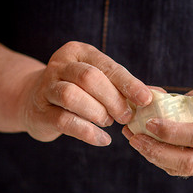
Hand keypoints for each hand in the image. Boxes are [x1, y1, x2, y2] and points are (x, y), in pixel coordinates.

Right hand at [19, 42, 151, 144]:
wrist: (33, 100)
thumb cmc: (78, 90)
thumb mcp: (100, 82)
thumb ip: (126, 87)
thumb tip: (159, 95)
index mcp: (79, 52)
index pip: (107, 66)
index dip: (128, 83)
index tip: (146, 99)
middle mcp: (60, 65)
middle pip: (89, 78)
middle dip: (113, 100)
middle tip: (125, 116)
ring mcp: (46, 87)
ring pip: (73, 96)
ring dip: (97, 113)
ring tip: (108, 122)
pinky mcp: (40, 112)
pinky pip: (65, 122)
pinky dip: (88, 133)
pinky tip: (103, 140)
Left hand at [122, 77, 192, 175]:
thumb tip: (163, 104)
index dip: (173, 132)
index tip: (150, 121)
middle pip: (190, 162)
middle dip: (156, 151)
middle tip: (133, 137)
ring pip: (186, 169)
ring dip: (156, 157)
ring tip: (135, 139)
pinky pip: (189, 167)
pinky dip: (167, 159)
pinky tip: (151, 144)